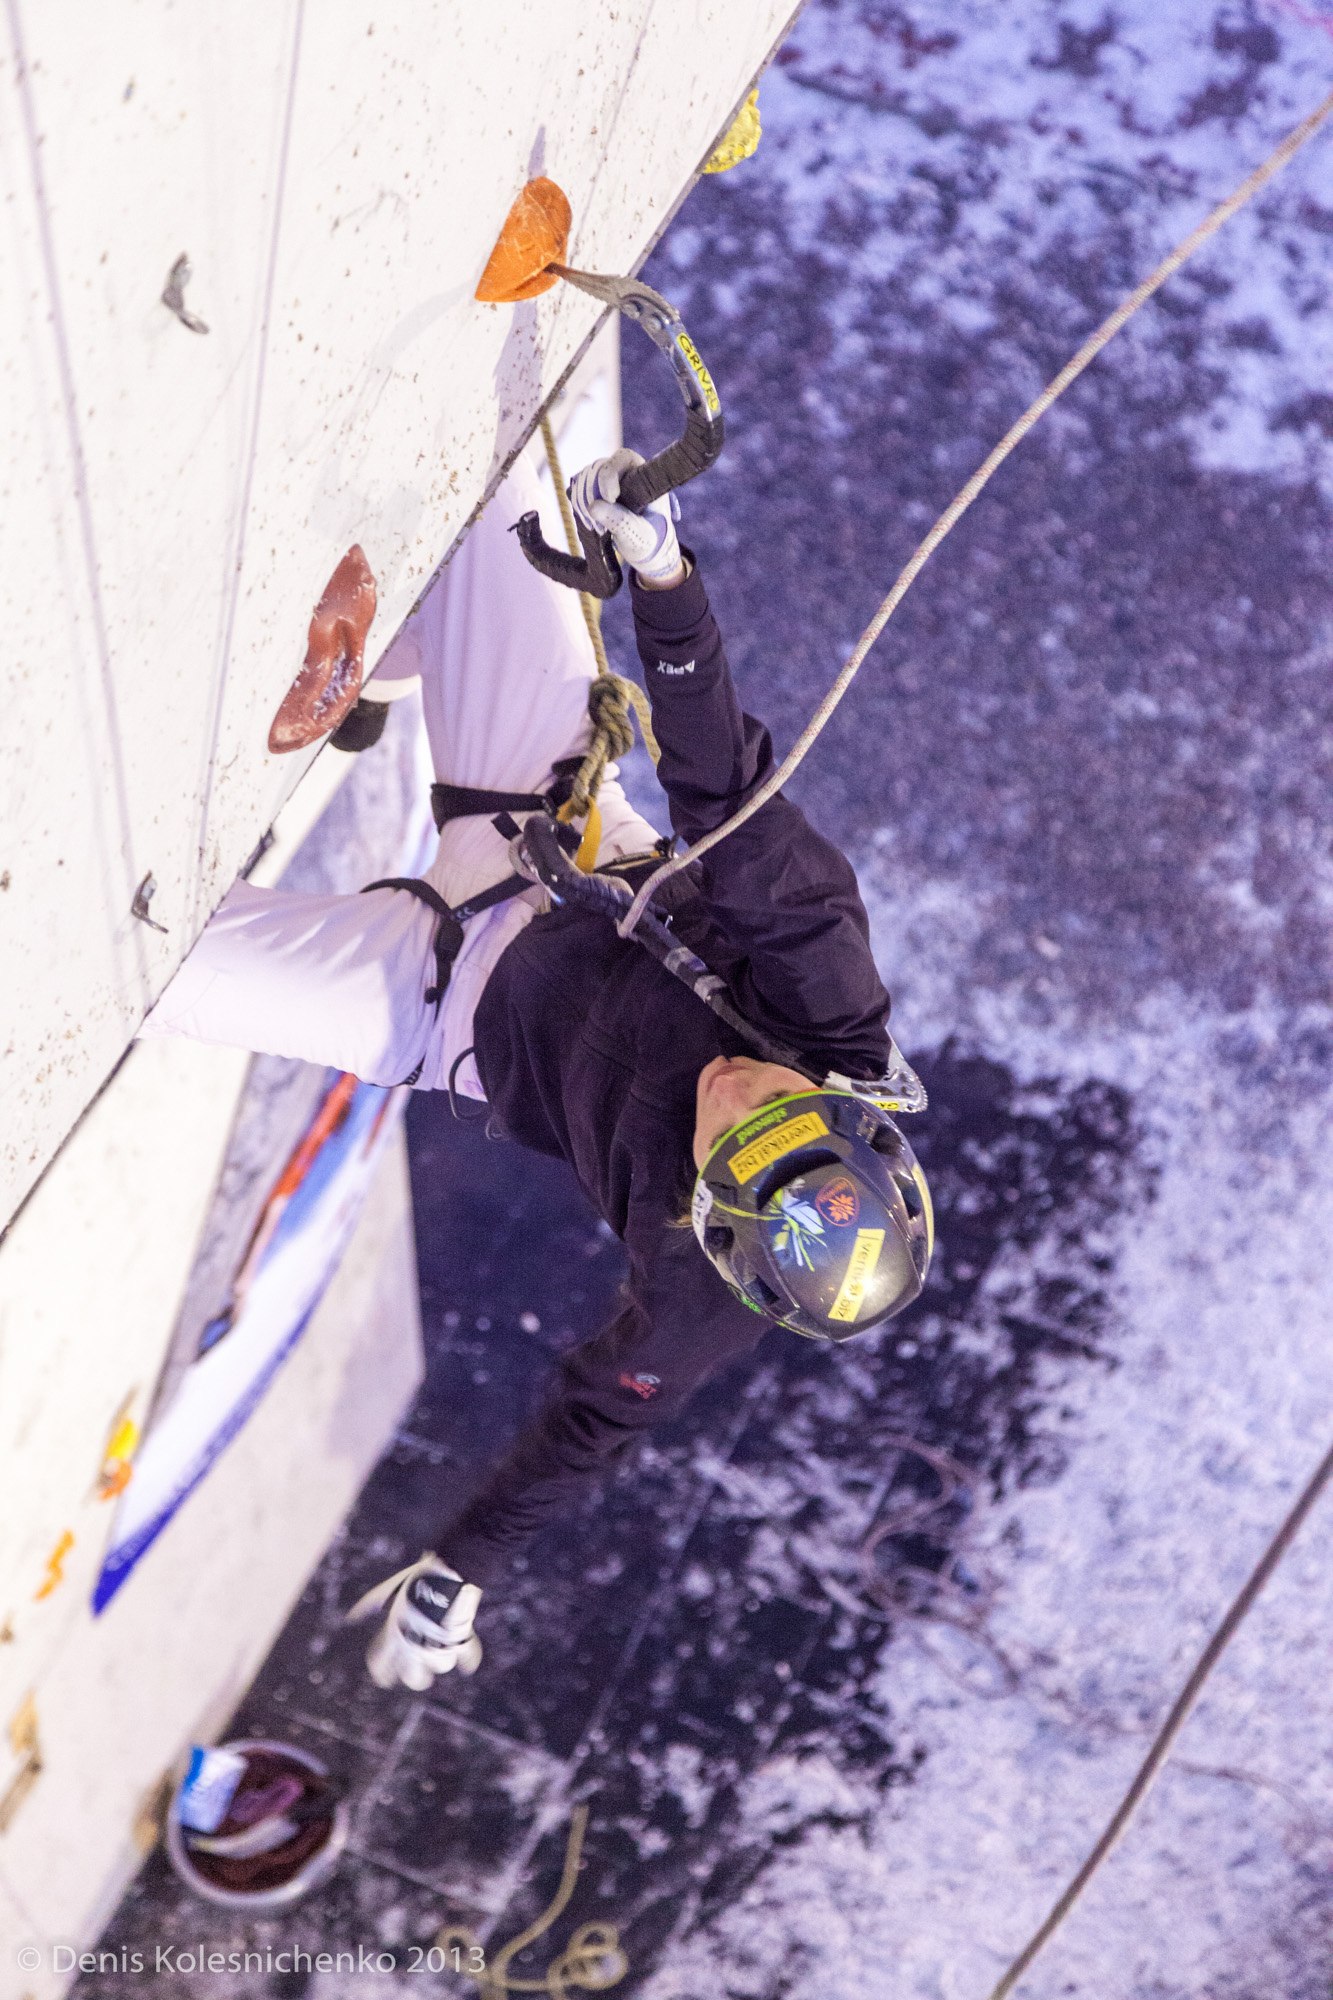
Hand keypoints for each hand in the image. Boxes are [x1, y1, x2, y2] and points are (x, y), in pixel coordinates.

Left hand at [346, 1553, 482, 1690]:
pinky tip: (466, 1663)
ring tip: (442, 1650)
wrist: (451, 1567)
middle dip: (415, 1676)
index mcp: (396, 1631)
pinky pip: (467, 1657)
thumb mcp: (391, 1588)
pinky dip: (469, 1660)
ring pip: (439, 1667)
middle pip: (413, 1677)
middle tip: (418, 1668)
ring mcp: (440, 1642)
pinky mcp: (462, 1638)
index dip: (382, 1673)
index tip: (384, 1679)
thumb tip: (351, 1617)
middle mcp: (416, 1642)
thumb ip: (372, 1602)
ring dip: (441, 1661)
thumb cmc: (420, 1577)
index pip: (381, 1664)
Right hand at [569, 449, 683, 586]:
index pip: (622, 458)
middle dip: (593, 496)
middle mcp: (622, 468)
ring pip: (584, 477)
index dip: (609, 476)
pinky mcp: (591, 486)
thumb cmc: (648, 538)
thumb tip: (593, 507)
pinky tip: (590, 522)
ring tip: (598, 528)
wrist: (641, 544)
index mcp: (642, 473)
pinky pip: (576, 487)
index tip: (610, 499)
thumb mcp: (640, 536)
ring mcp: (605, 475)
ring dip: (583, 503)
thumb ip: (621, 522)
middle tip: (601, 527)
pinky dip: (577, 505)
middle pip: (597, 468)